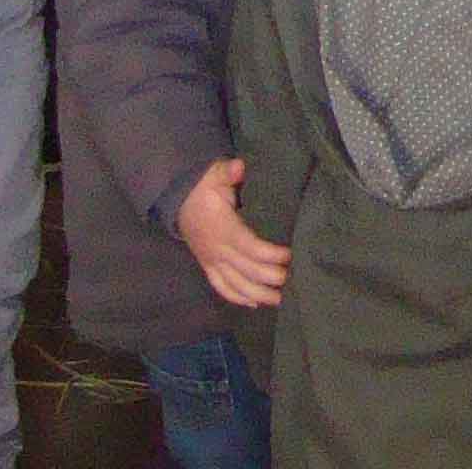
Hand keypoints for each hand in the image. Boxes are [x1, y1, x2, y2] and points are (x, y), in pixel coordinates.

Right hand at [175, 157, 288, 307]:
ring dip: (258, 294)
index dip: (271, 255)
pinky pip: (220, 287)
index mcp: (223, 229)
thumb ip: (228, 172)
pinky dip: (237, 297)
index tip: (290, 256)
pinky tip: (254, 304)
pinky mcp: (207, 266)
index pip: (250, 247)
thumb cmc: (203, 188)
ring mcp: (211, 261)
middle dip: (270, 278)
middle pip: (247, 270)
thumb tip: (239, 167)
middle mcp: (217, 250)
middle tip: (294, 282)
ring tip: (280, 300)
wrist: (178, 201)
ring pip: (235, 285)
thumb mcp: (214, 175)